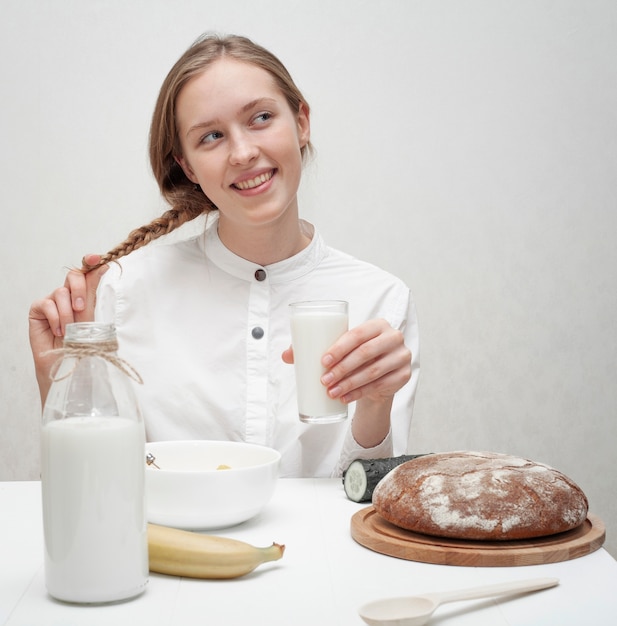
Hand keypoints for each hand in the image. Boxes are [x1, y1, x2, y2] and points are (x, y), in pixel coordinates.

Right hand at [28, 254, 107, 405]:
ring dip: (67, 313)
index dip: (91, 262)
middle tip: (80, 309)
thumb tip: (104, 267)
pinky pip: (46, 303)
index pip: (87, 273)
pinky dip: (54, 317)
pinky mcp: (37, 310)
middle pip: (73, 276)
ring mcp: (52, 301)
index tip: (98, 259)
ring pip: (60, 292)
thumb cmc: (81, 344)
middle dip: (78, 289)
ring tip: (69, 330)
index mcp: (85, 296)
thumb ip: (92, 293)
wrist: (66, 364)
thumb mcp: (91, 317)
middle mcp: (68, 295)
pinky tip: (58, 331)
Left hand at [282, 319, 411, 447]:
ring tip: (331, 392)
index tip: (322, 361)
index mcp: (377, 324)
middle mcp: (393, 337)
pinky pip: (380, 385)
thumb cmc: (356, 356)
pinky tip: (345, 398)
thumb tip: (286, 355)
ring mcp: (402, 356)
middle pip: (365, 353)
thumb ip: (313, 347)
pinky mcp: (404, 375)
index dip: (340, 347)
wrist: (379, 375)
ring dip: (350, 383)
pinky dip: (360, 393)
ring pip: (373, 371)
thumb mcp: (340, 349)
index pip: (358, 334)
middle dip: (342, 368)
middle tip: (324, 380)